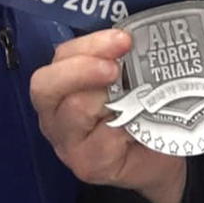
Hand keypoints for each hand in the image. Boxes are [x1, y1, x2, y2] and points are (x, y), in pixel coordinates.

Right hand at [30, 29, 186, 202]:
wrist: (156, 160)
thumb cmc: (135, 114)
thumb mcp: (124, 81)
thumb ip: (119, 60)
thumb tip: (132, 37)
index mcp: (60, 86)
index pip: (60, 56)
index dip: (89, 45)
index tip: (122, 40)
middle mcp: (53, 114)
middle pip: (47, 85)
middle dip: (83, 69)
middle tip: (116, 69)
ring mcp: (67, 142)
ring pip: (76, 109)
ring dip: (109, 100)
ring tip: (133, 101)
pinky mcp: (86, 165)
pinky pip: (104, 139)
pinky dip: (127, 128)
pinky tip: (139, 127)